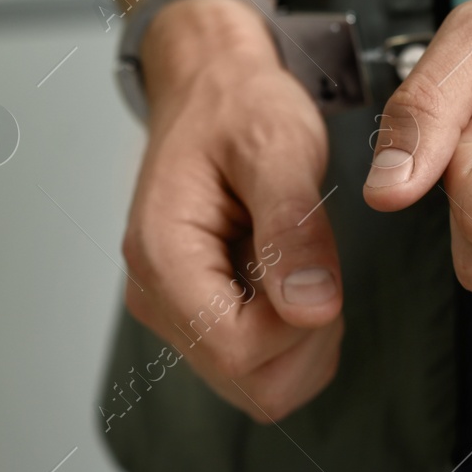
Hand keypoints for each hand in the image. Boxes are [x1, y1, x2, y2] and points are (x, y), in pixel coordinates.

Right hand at [120, 0, 343, 420]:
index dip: (296, 328)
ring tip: (298, 265)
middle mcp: (155, 294)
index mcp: (162, 255)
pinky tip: (286, 278)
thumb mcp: (279, 147)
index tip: (315, 271)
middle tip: (314, 267)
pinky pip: (255, 365)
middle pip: (248, 383)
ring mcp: (172, 310)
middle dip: (305, 340)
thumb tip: (311, 307)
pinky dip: (289, 336)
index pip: (235, 350)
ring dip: (301, 341)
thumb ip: (294, 229)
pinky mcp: (195, 314)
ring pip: (256, 386)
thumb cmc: (238, 105)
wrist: (212, 85)